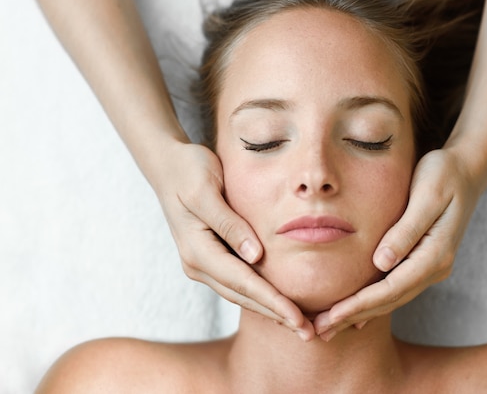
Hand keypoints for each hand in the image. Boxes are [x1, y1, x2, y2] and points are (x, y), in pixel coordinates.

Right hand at [154, 141, 314, 340]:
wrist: (168, 165)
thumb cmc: (189, 171)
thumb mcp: (206, 190)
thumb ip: (230, 224)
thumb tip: (255, 256)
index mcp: (197, 250)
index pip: (242, 282)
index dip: (272, 302)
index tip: (297, 318)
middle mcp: (198, 264)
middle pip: (243, 297)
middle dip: (276, 315)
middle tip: (308, 333)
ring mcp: (202, 264)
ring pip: (240, 295)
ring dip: (270, 310)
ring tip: (299, 325)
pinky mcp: (210, 258)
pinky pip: (238, 283)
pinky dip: (259, 296)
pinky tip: (278, 303)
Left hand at [314, 147, 484, 339]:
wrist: (467, 169)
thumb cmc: (444, 175)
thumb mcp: (426, 196)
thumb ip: (406, 230)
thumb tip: (381, 263)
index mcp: (436, 254)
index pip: (391, 288)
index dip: (360, 304)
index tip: (332, 315)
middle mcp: (436, 266)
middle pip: (390, 300)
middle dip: (355, 316)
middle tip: (321, 331)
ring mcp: (432, 266)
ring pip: (393, 298)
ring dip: (361, 313)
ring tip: (330, 325)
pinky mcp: (423, 260)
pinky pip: (396, 287)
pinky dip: (374, 301)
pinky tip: (356, 312)